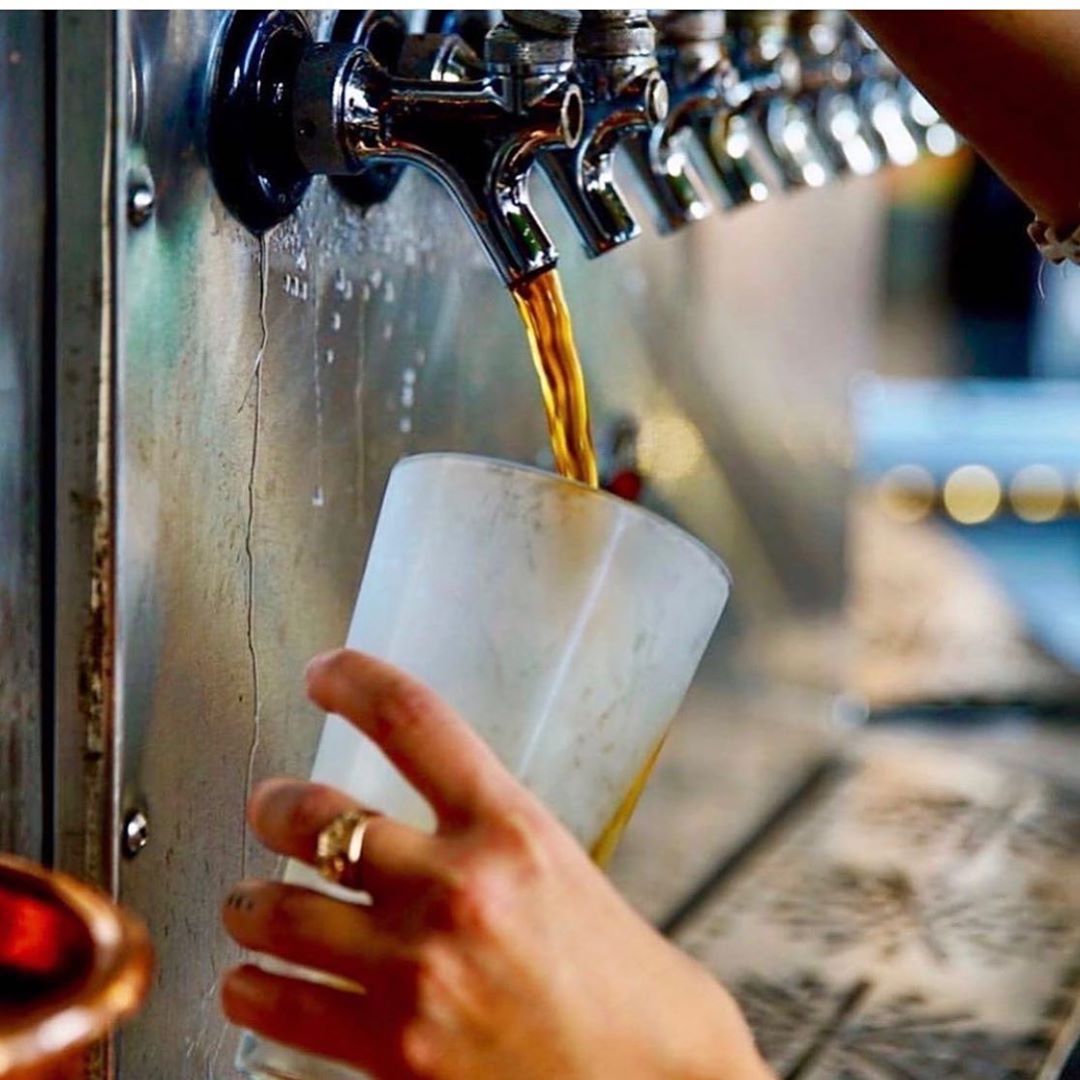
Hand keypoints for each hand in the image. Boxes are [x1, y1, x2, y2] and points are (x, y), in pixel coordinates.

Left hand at [221, 649, 772, 1079]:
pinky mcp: (391, 1053)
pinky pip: (276, 1005)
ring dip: (250, 902)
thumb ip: (493, 839)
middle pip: (315, 816)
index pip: (412, 720)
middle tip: (270, 809)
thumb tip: (427, 818)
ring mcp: (417, 972)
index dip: (354, 680)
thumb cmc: (628, 988)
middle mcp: (457, 889)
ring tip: (251, 903)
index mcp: (511, 830)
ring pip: (276, 910)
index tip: (325, 673)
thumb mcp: (565, 874)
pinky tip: (254, 982)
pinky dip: (251, 988)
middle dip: (274, 807)